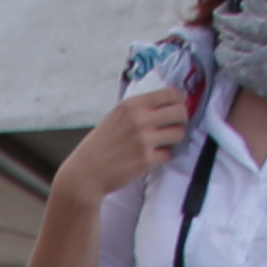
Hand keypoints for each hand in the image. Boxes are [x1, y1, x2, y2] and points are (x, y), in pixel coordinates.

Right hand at [58, 85, 189, 201]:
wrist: (85, 173)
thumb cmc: (100, 146)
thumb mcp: (116, 116)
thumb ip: (139, 109)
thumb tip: (168, 105)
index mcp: (132, 105)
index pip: (171, 93)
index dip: (180, 101)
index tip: (177, 108)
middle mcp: (139, 119)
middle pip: (180, 112)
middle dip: (181, 120)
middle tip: (173, 128)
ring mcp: (144, 139)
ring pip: (179, 133)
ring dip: (174, 139)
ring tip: (161, 144)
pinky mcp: (146, 159)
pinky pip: (168, 154)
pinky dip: (162, 156)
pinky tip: (150, 158)